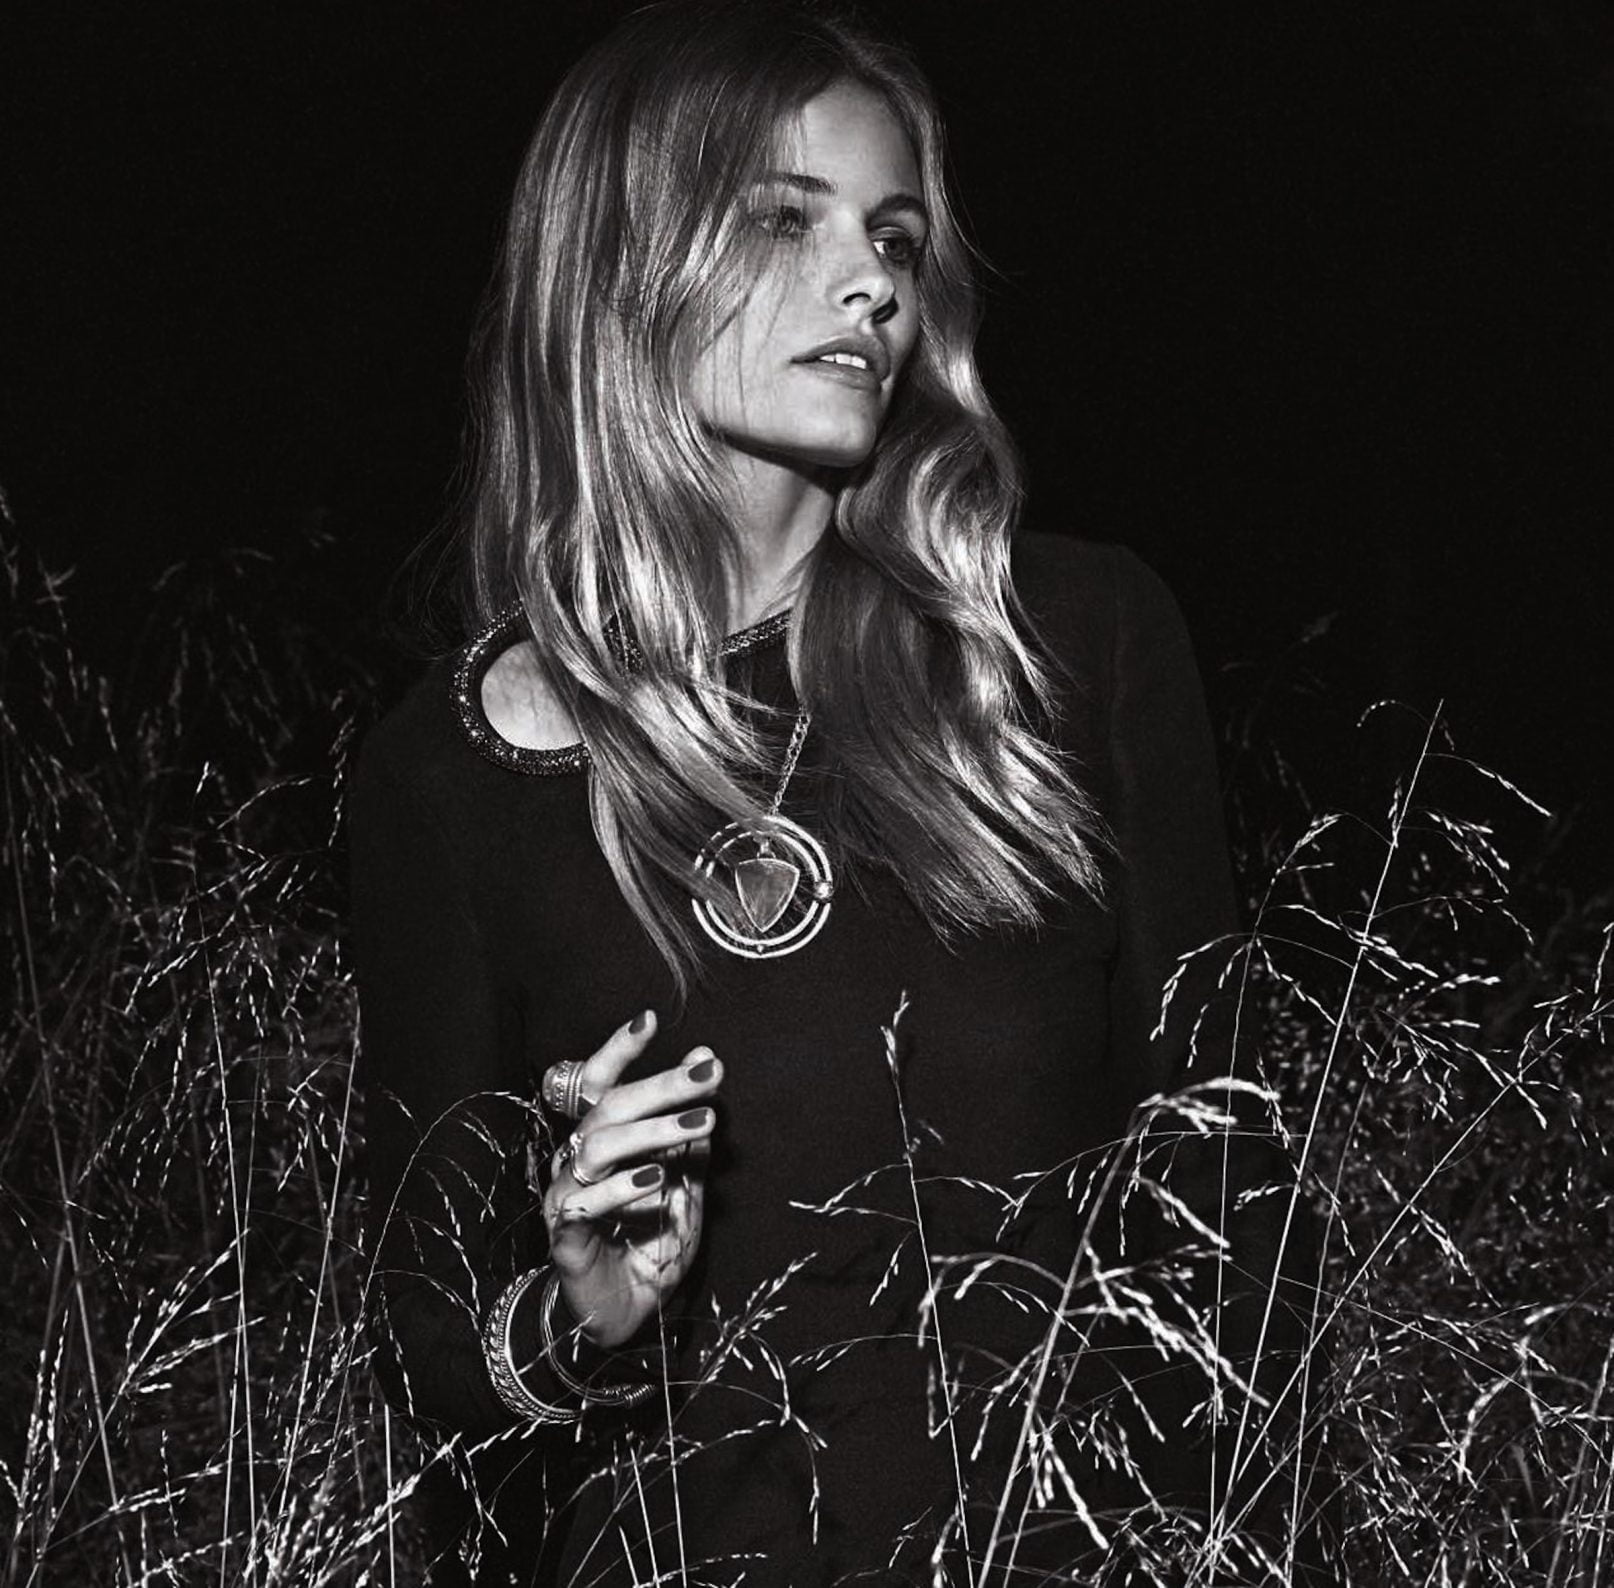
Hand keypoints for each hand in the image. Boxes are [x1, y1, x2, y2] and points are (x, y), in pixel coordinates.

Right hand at [541, 1010, 719, 1349]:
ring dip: (653, 1131)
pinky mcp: (564, 1236)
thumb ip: (692, 1136)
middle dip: (660, 1084)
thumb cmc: (650, 1243)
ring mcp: (566, 1196)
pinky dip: (623, 1188)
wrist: (624, 1314)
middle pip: (609, 1108)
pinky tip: (657, 1180)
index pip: (600, 1084)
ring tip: (699, 1122)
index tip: (650, 1018)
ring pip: (598, 1146)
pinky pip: (584, 1202)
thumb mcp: (685, 1186)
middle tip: (709, 1072)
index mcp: (602, 1141)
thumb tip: (707, 1072)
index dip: (619, 1050)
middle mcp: (576, 1160)